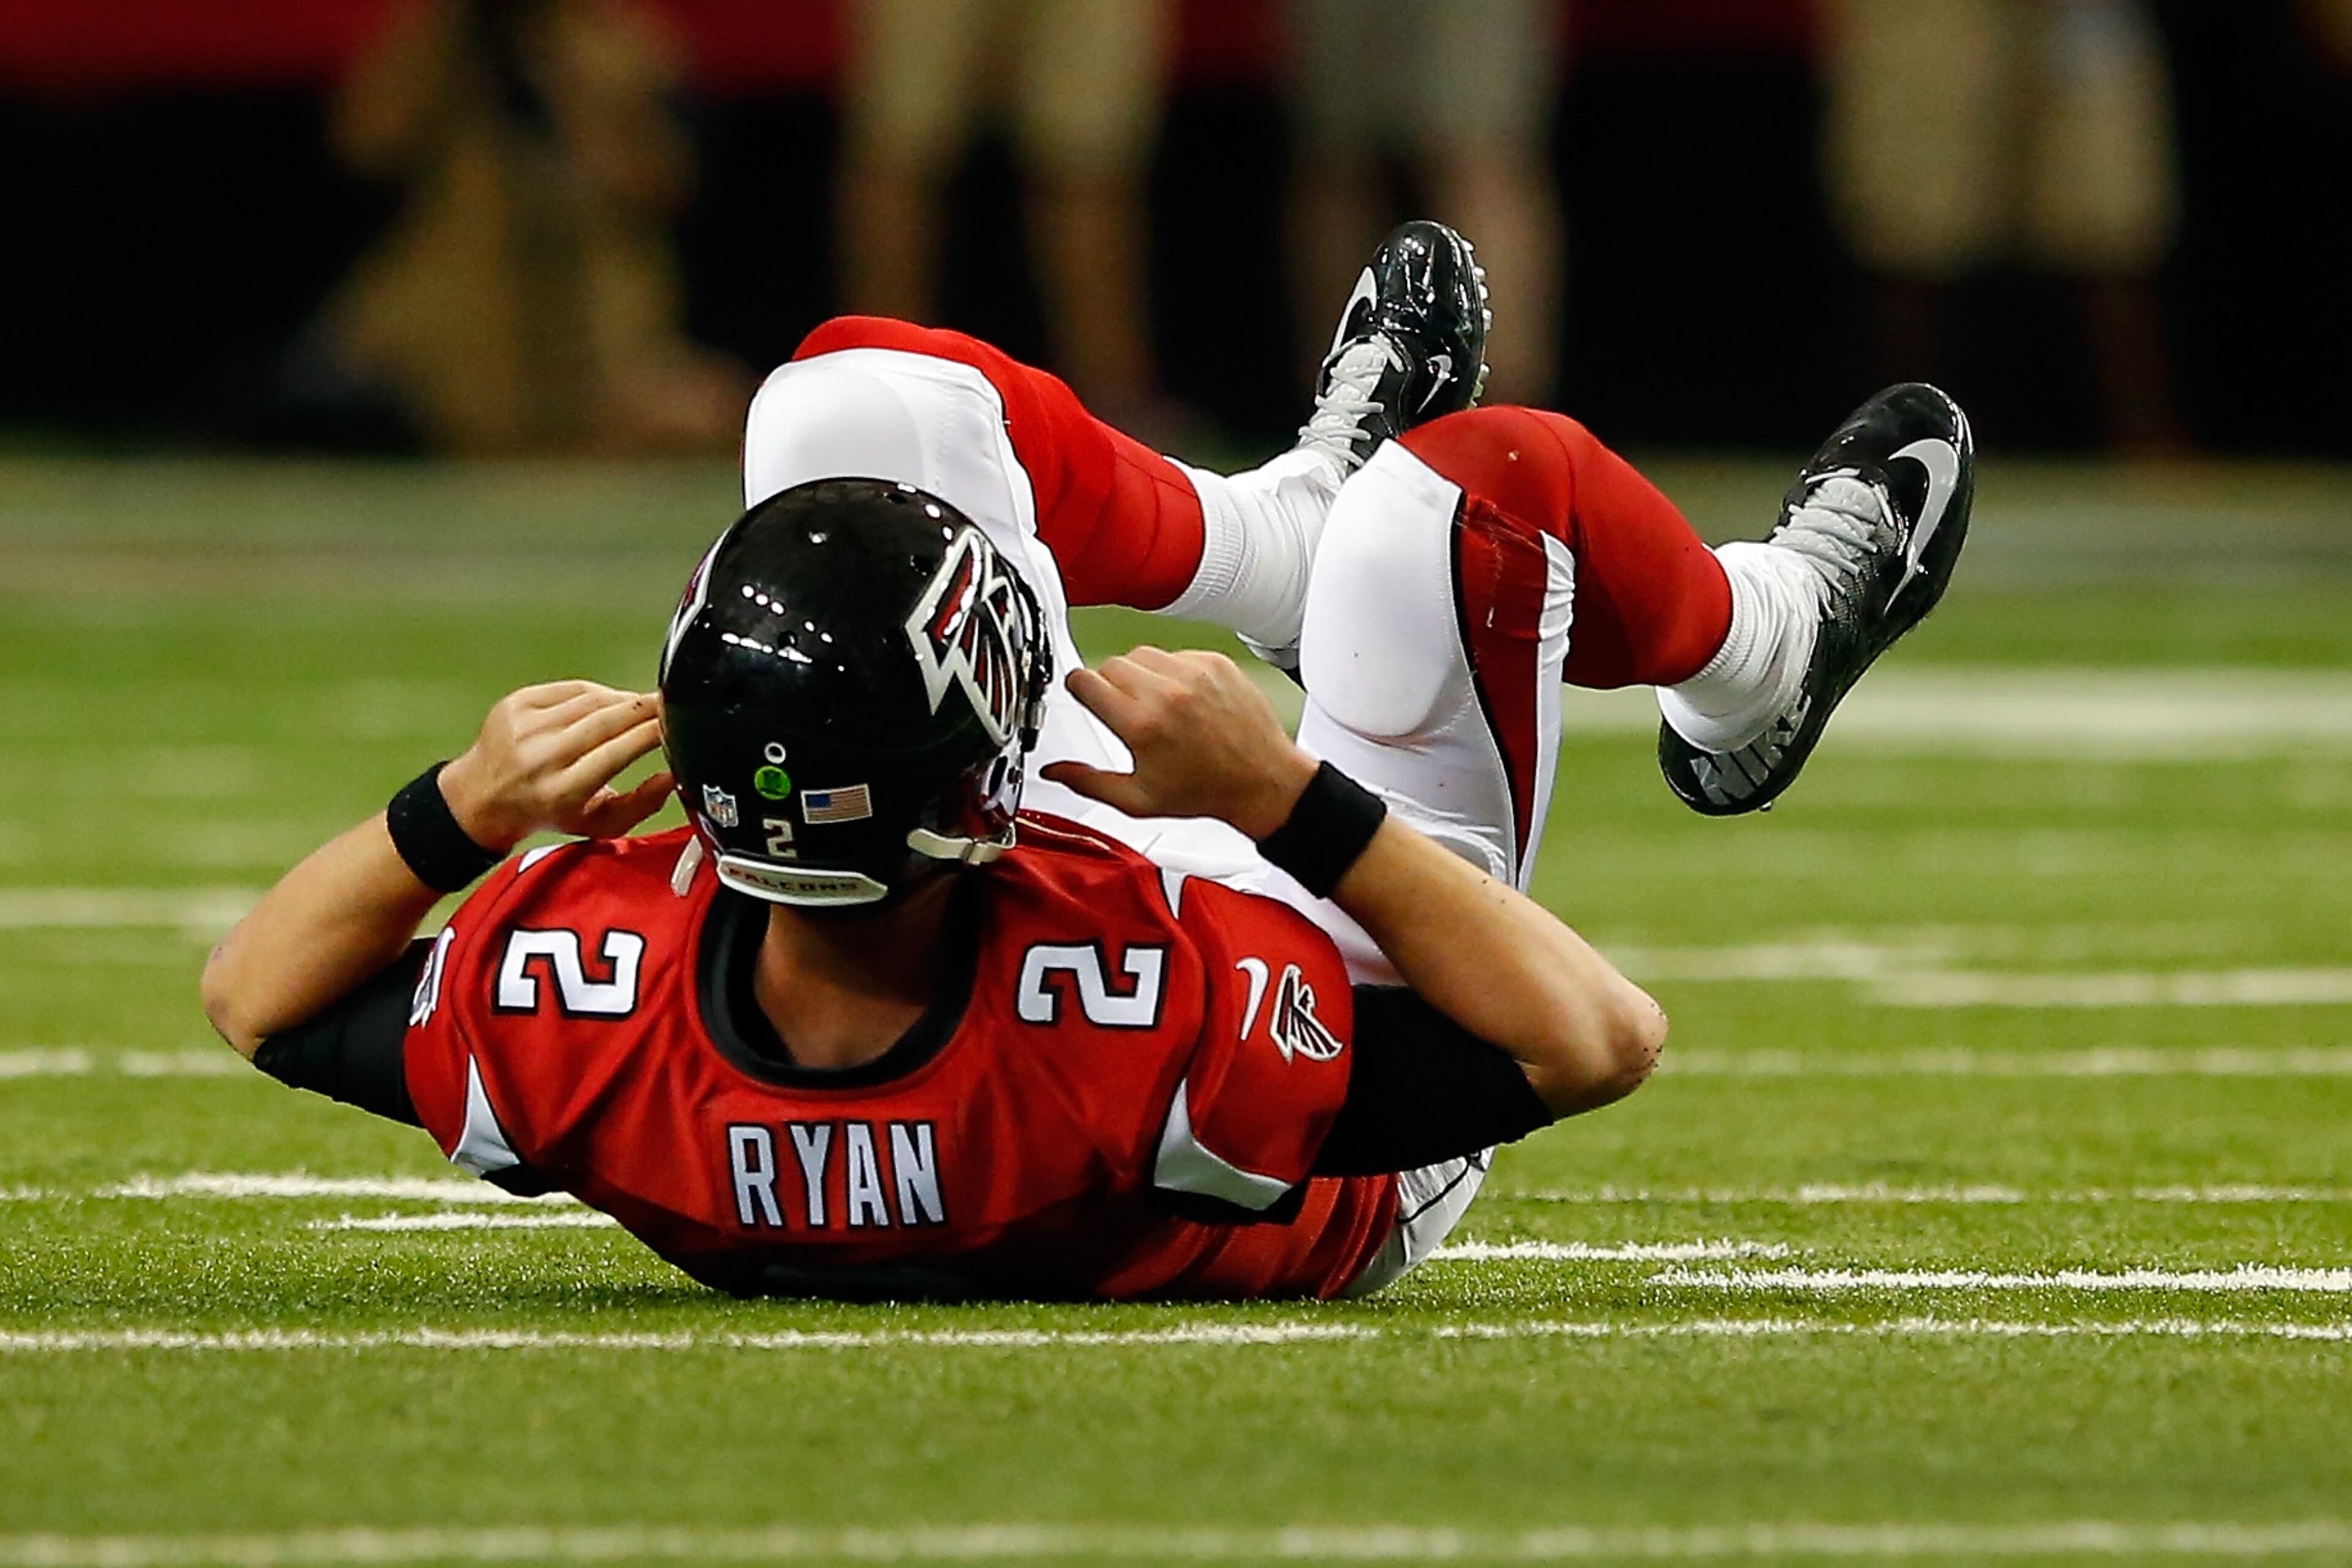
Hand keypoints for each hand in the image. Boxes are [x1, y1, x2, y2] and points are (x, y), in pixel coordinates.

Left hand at [437, 682, 672, 850]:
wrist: (482, 797)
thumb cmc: (548, 811)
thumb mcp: (598, 823)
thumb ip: (641, 804)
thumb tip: (674, 776)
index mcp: (562, 791)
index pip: (618, 752)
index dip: (652, 733)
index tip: (676, 725)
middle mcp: (541, 757)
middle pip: (607, 719)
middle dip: (645, 707)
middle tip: (669, 703)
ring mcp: (525, 726)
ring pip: (592, 699)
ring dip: (623, 699)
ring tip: (640, 706)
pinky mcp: (516, 704)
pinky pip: (570, 689)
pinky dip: (596, 693)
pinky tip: (607, 701)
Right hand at [1040, 647, 1317, 839]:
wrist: (1261, 780)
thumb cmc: (1205, 791)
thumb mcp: (1138, 799)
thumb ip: (1088, 782)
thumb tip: (1053, 772)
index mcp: (1141, 724)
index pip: (1085, 681)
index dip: (1079, 689)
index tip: (1084, 696)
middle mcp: (1166, 692)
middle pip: (1109, 664)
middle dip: (1109, 684)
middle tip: (1125, 711)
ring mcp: (1193, 673)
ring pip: (1141, 654)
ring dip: (1139, 674)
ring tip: (1153, 704)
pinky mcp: (1215, 663)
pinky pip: (1176, 653)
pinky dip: (1172, 670)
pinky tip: (1182, 698)